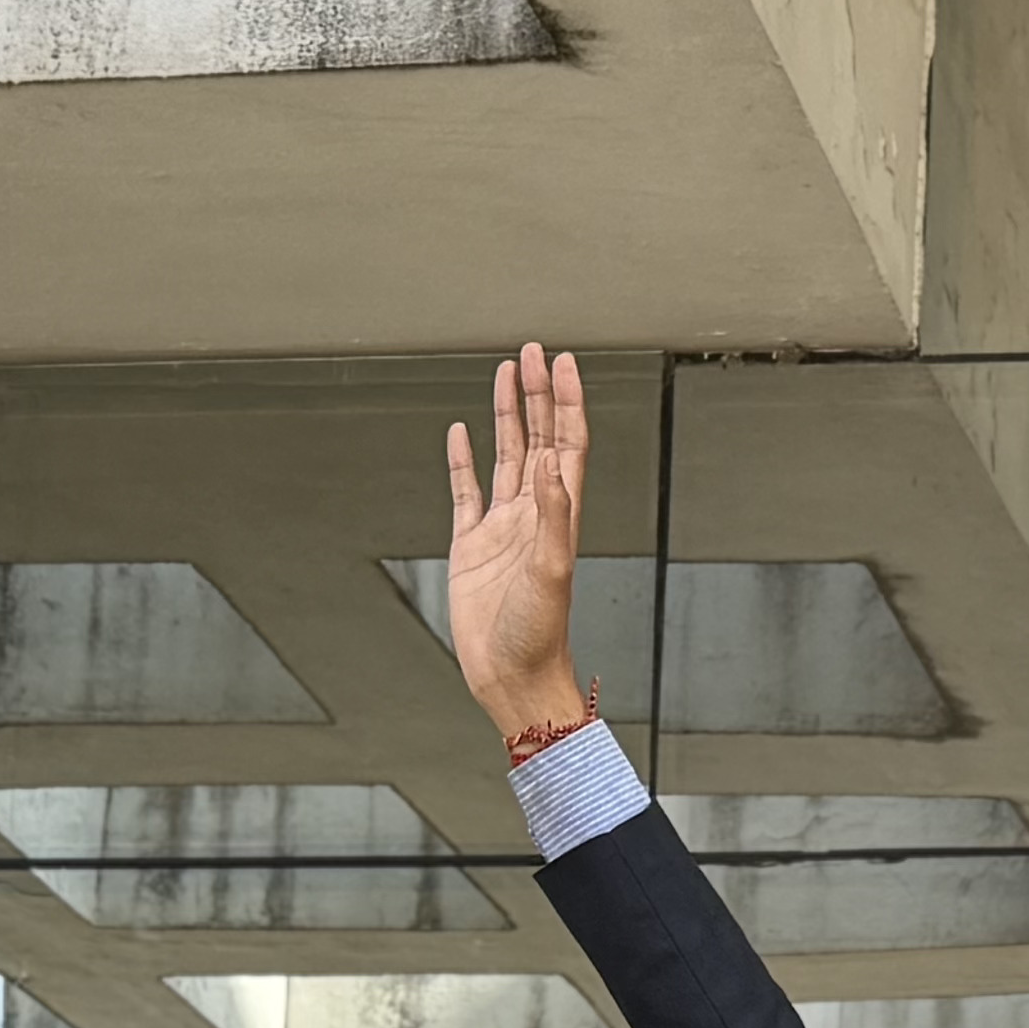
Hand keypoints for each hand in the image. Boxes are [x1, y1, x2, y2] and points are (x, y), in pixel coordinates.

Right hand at [442, 342, 598, 750]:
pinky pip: (466, 492)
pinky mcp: (471, 546)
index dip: (567, 403)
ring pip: (505, 456)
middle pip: (537, 438)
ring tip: (506, 374)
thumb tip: (550, 467)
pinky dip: (463, 461)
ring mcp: (502, 528)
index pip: (566, 445)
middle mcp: (533, 514)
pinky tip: (461, 433)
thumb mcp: (552, 573)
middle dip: (538, 394)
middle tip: (534, 351)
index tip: (564, 363)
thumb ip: (555, 518)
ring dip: (507, 415)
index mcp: (559, 516)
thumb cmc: (539, 636)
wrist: (512, 676)